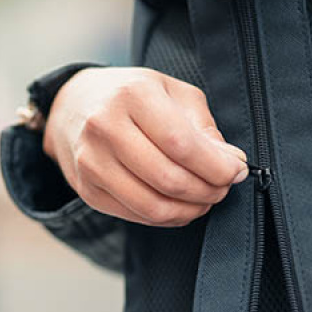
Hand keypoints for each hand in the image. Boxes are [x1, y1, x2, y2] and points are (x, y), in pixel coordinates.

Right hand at [43, 66, 248, 226]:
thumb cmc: (134, 97)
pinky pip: (139, 217)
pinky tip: (182, 205)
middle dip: (208, 191)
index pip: (181, 144)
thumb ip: (204, 128)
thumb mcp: (173, 93)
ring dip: (191, 210)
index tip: (237, 172)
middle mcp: (104, 127)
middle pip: (169, 179)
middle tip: (223, 187)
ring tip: (206, 199)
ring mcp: (91, 162)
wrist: (74, 106)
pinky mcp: (88, 190)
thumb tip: (232, 163)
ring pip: (153, 206)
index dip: (216, 167)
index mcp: (132, 95)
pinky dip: (169, 218)